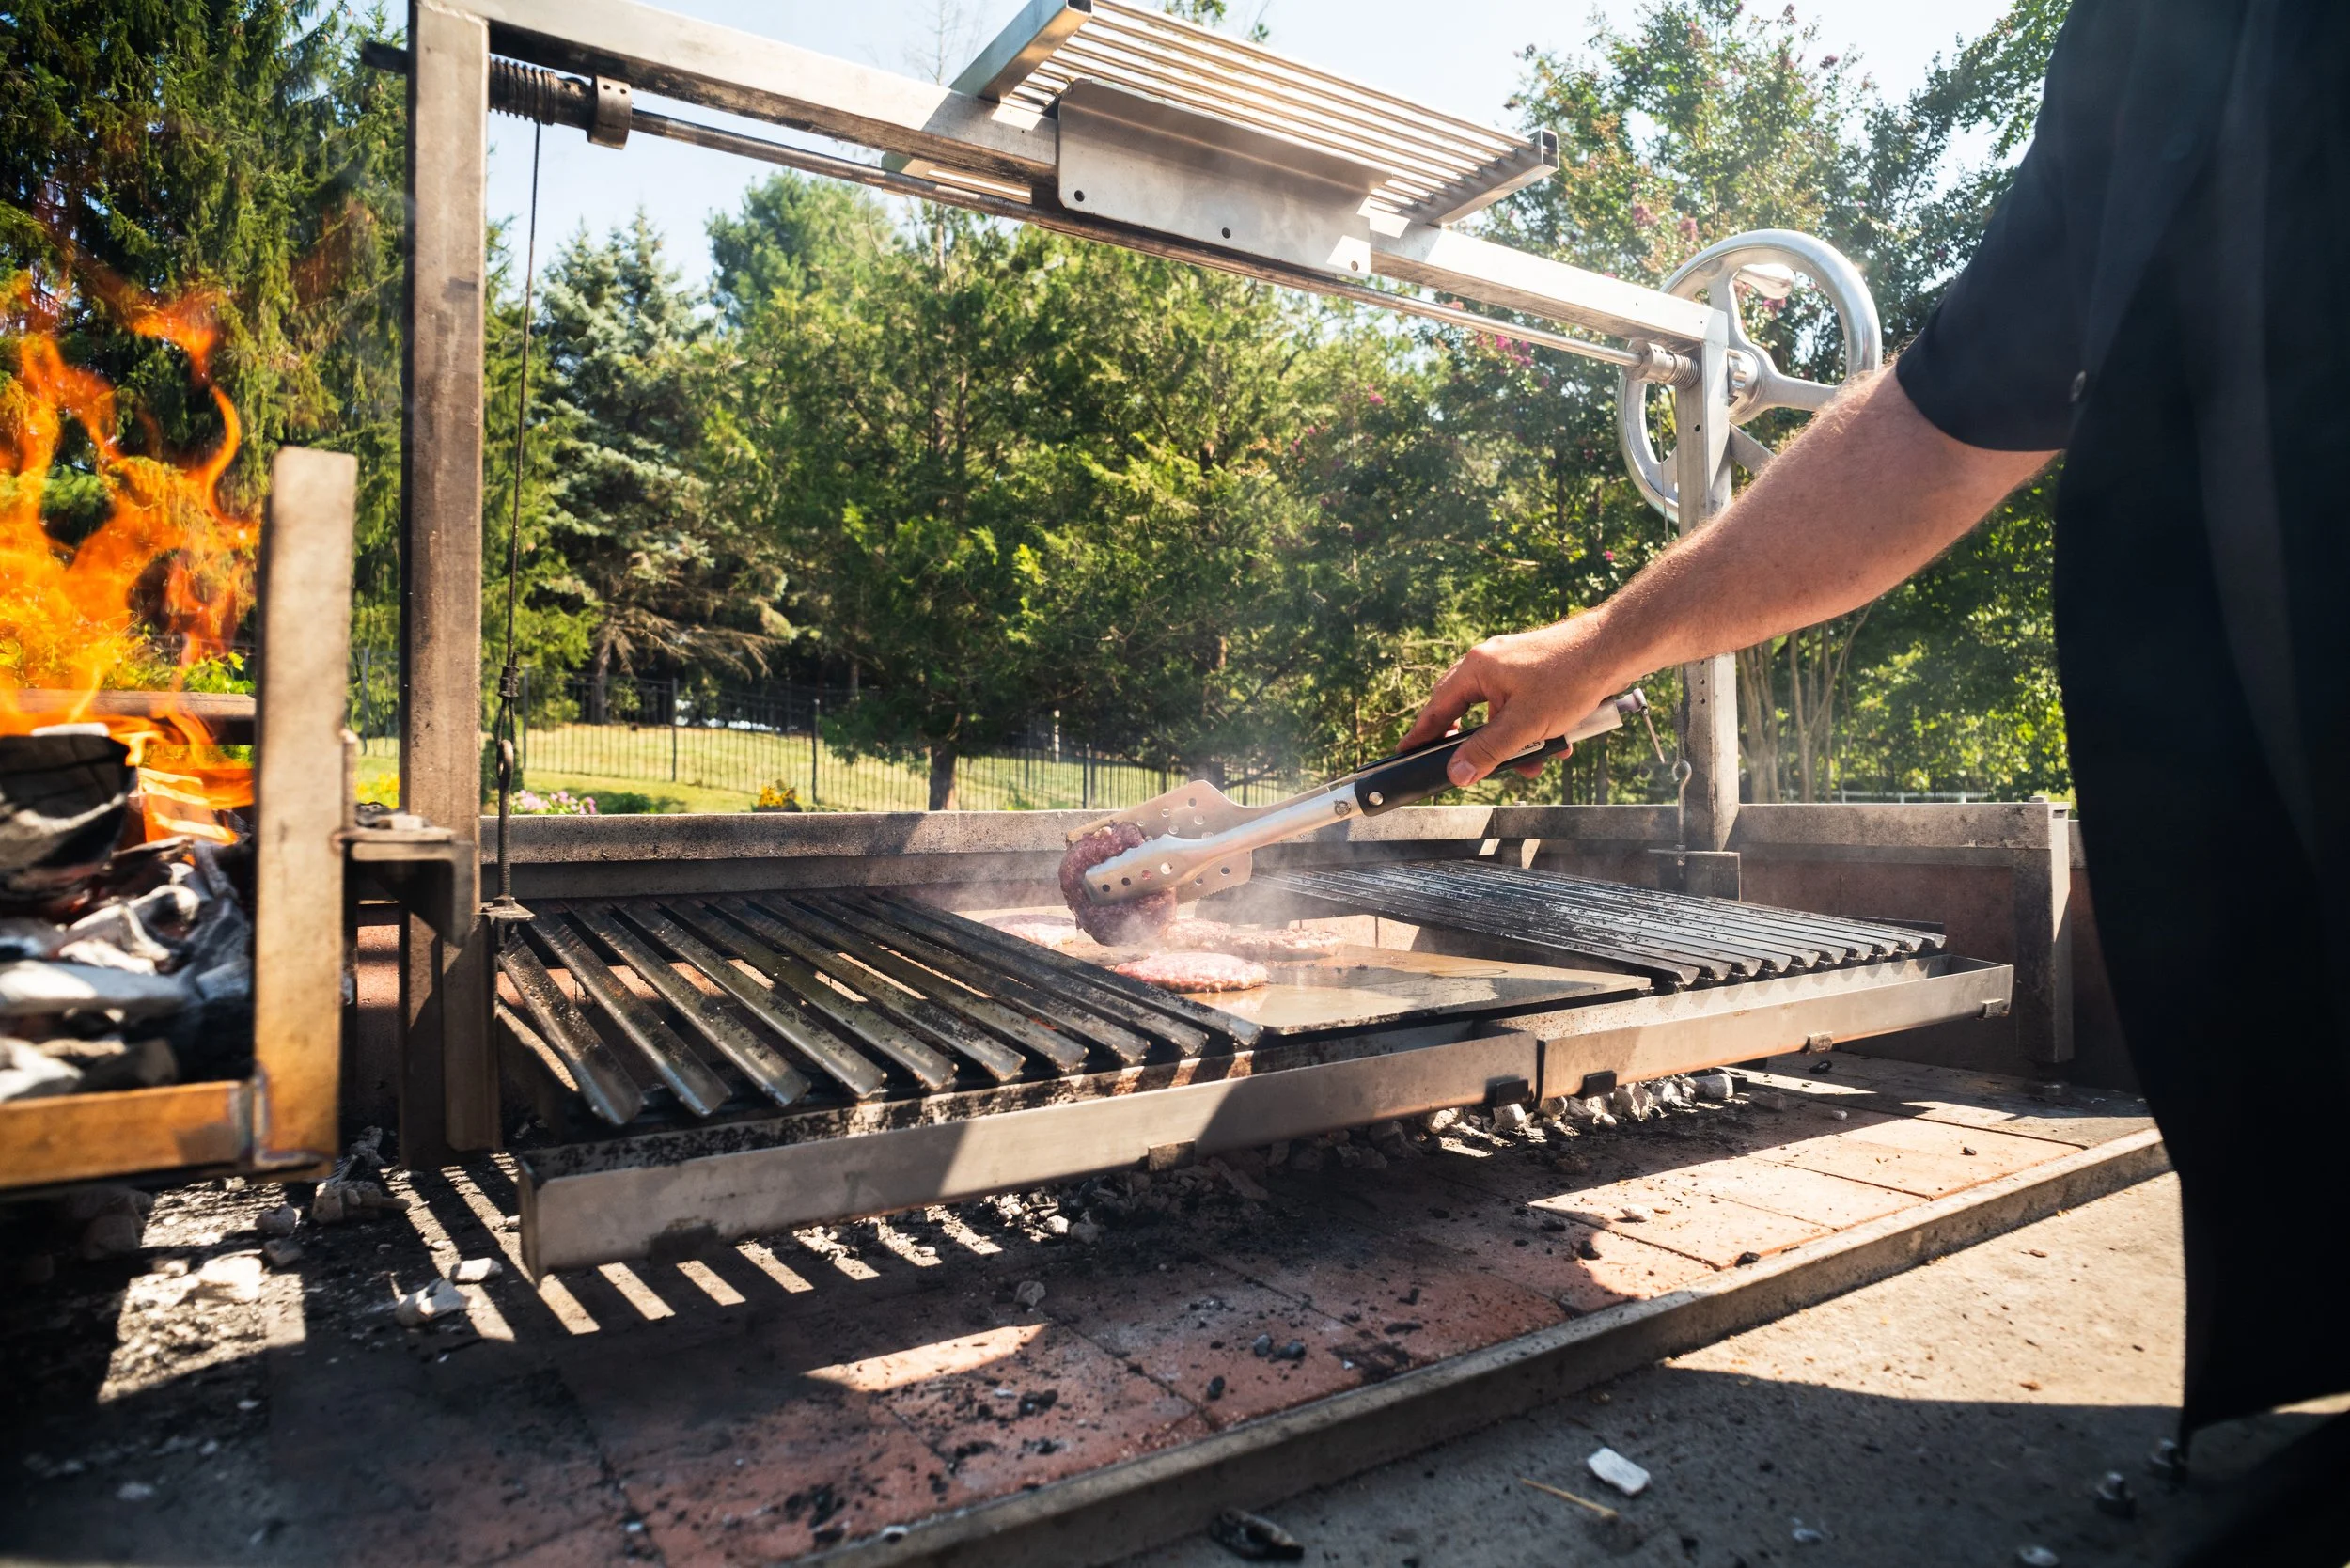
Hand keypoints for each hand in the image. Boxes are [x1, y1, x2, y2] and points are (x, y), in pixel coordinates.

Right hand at [1400, 615, 1624, 788]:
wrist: (1615, 648)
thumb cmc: (1570, 677)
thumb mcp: (1525, 724)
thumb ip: (1488, 751)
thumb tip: (1456, 773)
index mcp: (1477, 668)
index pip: (1437, 708)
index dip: (1422, 735)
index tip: (1406, 754)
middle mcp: (1489, 663)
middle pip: (1466, 711)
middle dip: (1479, 745)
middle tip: (1474, 767)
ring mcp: (1512, 665)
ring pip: (1499, 713)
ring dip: (1514, 741)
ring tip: (1535, 761)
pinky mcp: (1534, 671)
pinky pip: (1521, 706)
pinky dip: (1533, 727)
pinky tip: (1556, 741)